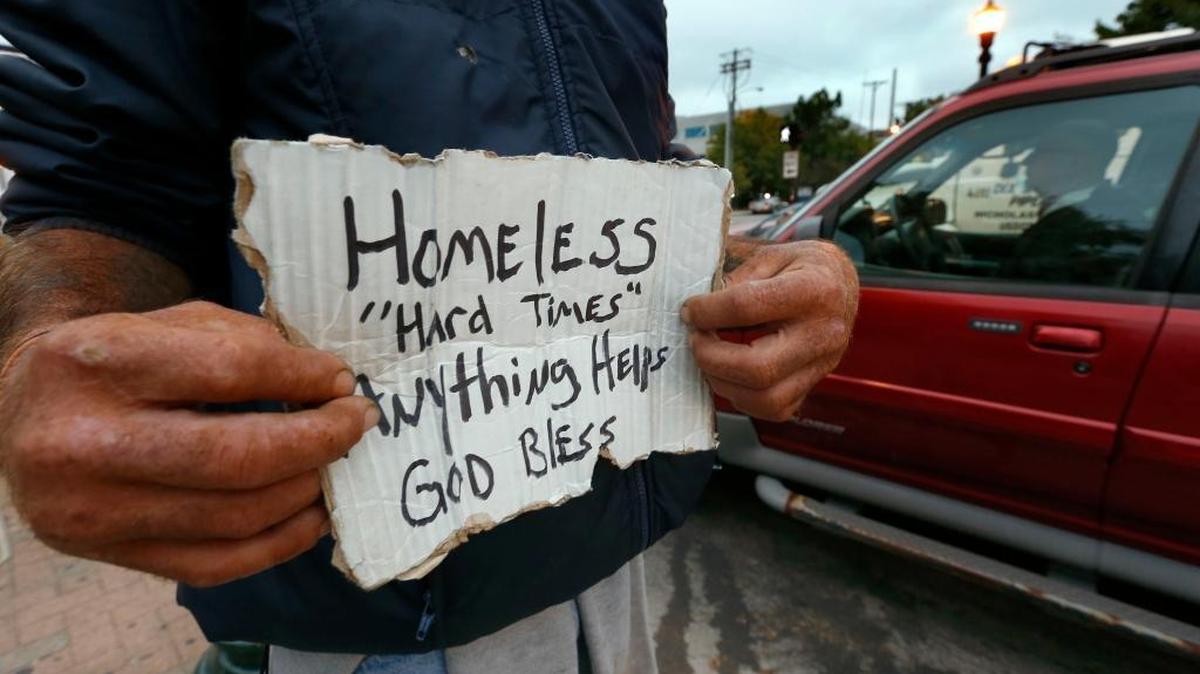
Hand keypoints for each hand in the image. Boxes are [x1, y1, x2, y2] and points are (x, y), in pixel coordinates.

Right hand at [0, 301, 377, 586]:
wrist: (20, 405)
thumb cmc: (113, 358)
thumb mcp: (165, 323)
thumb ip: (242, 342)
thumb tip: (328, 386)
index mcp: (100, 361)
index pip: (231, 371)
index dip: (302, 378)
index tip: (341, 382)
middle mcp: (85, 441)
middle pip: (237, 458)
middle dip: (318, 442)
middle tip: (357, 424)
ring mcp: (91, 509)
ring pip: (234, 517)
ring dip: (304, 492)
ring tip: (333, 466)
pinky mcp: (104, 553)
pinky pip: (215, 564)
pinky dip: (278, 543)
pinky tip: (309, 516)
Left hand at [683, 239, 858, 421]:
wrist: (841, 283)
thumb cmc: (804, 267)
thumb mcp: (771, 255)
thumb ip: (735, 280)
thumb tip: (699, 310)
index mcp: (813, 290)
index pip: (746, 307)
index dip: (707, 311)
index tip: (690, 311)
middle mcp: (823, 333)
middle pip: (758, 368)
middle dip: (711, 357)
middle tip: (695, 340)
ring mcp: (822, 364)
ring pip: (765, 397)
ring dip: (723, 382)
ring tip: (709, 357)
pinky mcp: (814, 384)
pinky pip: (774, 409)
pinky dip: (743, 397)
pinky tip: (731, 374)